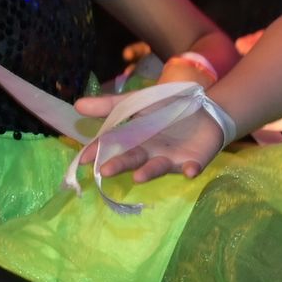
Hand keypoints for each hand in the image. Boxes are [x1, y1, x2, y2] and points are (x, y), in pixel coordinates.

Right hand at [75, 95, 225, 183]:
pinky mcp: (194, 161)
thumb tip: (77, 104)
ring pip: (158, 167)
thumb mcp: (137, 103)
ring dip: (148, 173)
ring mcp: (172, 159)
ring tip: (137, 178)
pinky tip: (189, 171)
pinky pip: (192, 167)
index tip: (82, 160)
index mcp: (135, 140)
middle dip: (119, 165)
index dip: (97, 153)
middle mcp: (150, 154)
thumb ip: (110, 106)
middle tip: (104, 171)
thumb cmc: (166, 110)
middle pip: (132, 159)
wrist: (204, 110)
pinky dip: (190, 170)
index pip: (112, 146)